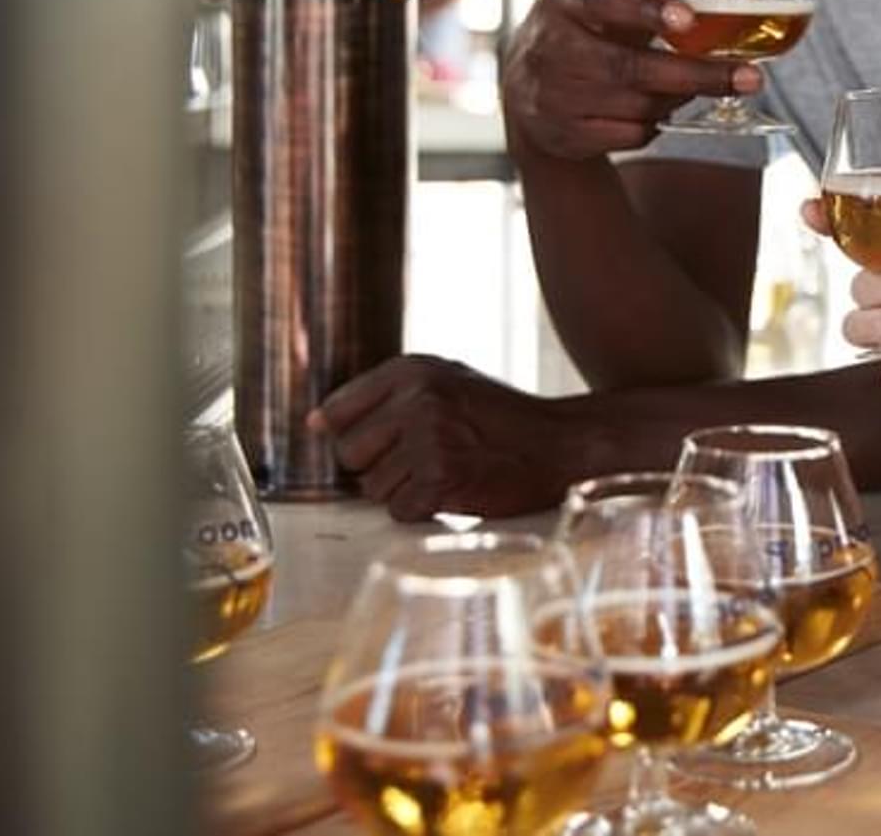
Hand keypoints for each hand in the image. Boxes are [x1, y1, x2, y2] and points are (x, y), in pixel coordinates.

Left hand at [310, 355, 594, 521]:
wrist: (565, 444)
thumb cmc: (504, 420)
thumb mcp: (448, 383)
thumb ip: (386, 396)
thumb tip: (315, 423)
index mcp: (411, 369)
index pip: (336, 412)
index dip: (357, 438)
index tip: (387, 445)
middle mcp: (416, 397)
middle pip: (349, 454)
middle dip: (381, 467)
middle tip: (428, 460)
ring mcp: (429, 436)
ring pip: (373, 488)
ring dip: (406, 492)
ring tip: (450, 472)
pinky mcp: (442, 476)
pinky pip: (401, 511)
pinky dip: (427, 511)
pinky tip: (458, 491)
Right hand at [499, 0, 756, 160]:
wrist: (524, 90)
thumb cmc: (583, 35)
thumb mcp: (604, 6)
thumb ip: (657, 0)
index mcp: (565, 0)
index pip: (605, 1)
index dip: (647, 10)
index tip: (688, 20)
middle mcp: (550, 47)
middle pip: (631, 67)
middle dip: (698, 75)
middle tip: (751, 78)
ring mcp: (551, 95)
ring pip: (638, 105)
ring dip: (677, 99)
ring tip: (693, 85)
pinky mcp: (561, 134)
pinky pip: (630, 135)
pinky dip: (655, 124)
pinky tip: (656, 109)